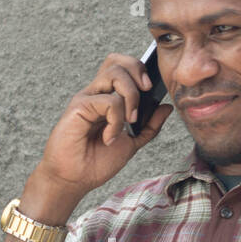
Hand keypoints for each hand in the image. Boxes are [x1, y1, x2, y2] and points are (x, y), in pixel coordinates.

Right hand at [38, 52, 174, 196]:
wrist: (74, 180)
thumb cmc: (95, 163)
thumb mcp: (132, 143)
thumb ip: (149, 126)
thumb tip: (166, 107)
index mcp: (108, 98)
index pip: (123, 67)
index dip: (140, 70)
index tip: (153, 90)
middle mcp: (96, 94)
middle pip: (117, 61)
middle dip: (138, 71)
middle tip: (147, 92)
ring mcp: (87, 98)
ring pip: (115, 73)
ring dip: (131, 95)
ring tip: (130, 120)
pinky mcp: (79, 106)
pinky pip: (108, 101)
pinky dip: (116, 120)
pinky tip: (110, 137)